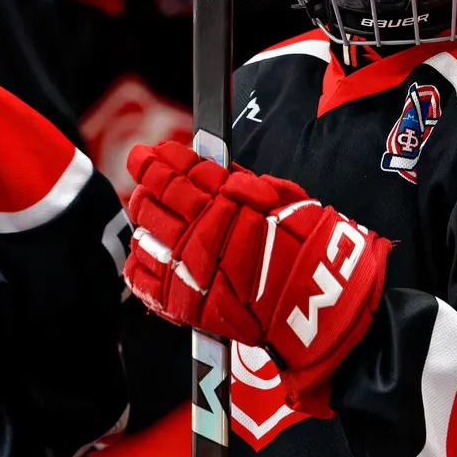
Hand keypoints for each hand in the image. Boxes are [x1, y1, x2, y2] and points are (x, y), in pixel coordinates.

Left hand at [122, 141, 388, 402]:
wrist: (316, 300)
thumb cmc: (306, 247)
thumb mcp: (280, 198)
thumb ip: (241, 183)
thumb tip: (212, 169)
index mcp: (221, 202)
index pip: (178, 174)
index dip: (161, 161)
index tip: (150, 154)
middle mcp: (197, 232)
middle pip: (152, 201)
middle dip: (148, 187)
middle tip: (147, 180)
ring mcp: (185, 268)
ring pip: (143, 236)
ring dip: (146, 222)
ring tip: (150, 214)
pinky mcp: (180, 302)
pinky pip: (142, 278)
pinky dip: (141, 263)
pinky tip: (148, 253)